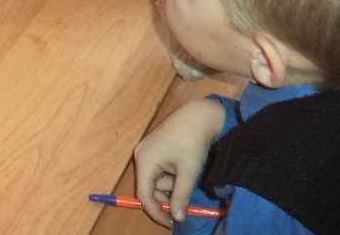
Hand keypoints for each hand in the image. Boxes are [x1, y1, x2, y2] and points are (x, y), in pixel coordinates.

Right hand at [134, 99, 224, 225]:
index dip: (156, 211)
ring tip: (186, 172)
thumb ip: (181, 196)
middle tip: (185, 195)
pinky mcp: (152, 148)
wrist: (199, 115)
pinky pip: (157, 170)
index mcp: (145, 160)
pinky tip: (182, 166)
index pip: (144, 194)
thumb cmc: (193, 142)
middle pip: (148, 187)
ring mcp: (145, 150)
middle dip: (166, 194)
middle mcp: (140, 155)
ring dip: (171, 183)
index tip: (171, 223)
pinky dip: (170, 175)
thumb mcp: (189, 171)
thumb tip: (178, 218)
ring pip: (155, 179)